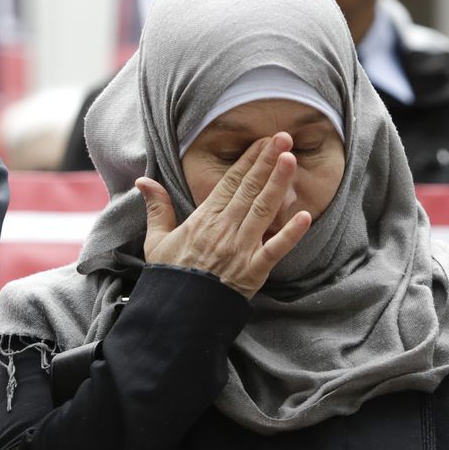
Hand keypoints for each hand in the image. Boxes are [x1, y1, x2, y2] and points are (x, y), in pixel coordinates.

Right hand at [137, 132, 311, 297]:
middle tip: (284, 136)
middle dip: (267, 161)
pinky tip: (305, 215)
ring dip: (279, 183)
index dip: (248, 160)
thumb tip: (143, 181)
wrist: (180, 312)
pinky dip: (291, 234)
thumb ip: (157, 208)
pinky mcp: (254, 271)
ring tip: (291, 159)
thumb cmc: (170, 277)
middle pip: (250, 188)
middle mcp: (225, 228)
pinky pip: (275, 249)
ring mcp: (241, 249)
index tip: (263, 141)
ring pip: (263, 209)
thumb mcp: (157, 240)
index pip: (230, 182)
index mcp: (204, 219)